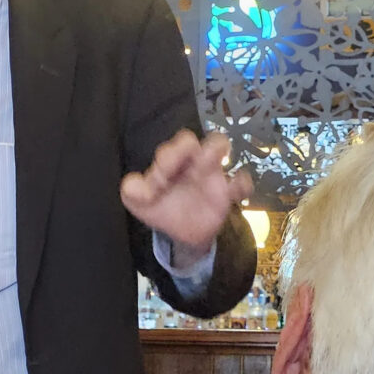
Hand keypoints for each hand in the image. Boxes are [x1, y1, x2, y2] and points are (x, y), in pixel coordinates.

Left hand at [120, 129, 252, 261]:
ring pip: (217, 146)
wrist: (183, 233)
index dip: (165, 161)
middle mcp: (188, 162)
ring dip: (212, 151)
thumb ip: (132, 192)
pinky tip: (234, 190)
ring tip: (205, 168)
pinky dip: (241, 183)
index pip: (168, 149)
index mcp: (168, 164)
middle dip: (183, 150)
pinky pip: (240, 182)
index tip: (160, 184)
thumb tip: (142, 187)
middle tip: (178, 172)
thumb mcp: (137, 202)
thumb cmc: (161, 208)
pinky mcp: (226, 193)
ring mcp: (209, 174)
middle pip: (188, 140)